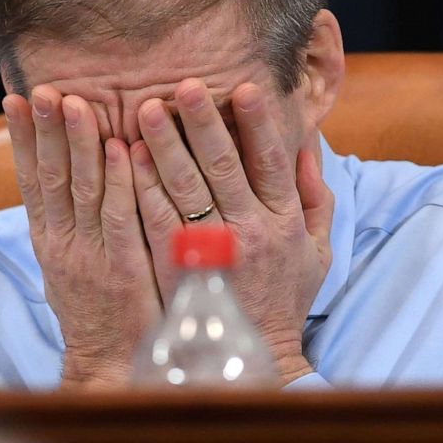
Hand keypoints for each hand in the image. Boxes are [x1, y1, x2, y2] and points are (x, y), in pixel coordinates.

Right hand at [2, 85, 161, 387]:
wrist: (106, 365)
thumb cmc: (93, 312)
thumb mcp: (67, 267)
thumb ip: (66, 224)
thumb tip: (61, 184)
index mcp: (47, 239)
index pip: (30, 178)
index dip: (22, 138)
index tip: (15, 99)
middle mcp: (62, 242)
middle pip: (50, 175)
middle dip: (45, 128)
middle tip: (42, 88)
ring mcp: (91, 254)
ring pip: (81, 188)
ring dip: (78, 142)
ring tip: (74, 102)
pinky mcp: (124, 267)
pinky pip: (119, 216)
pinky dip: (117, 180)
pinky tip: (118, 148)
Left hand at [132, 79, 333, 383]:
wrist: (253, 357)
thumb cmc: (285, 295)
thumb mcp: (316, 248)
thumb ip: (315, 194)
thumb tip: (310, 142)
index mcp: (283, 220)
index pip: (271, 162)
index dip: (259, 123)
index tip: (244, 86)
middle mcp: (249, 231)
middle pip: (224, 167)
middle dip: (204, 124)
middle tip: (183, 85)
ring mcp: (211, 251)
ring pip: (186, 190)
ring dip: (166, 147)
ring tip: (147, 110)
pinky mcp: (178, 268)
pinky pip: (157, 222)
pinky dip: (142, 188)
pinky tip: (126, 158)